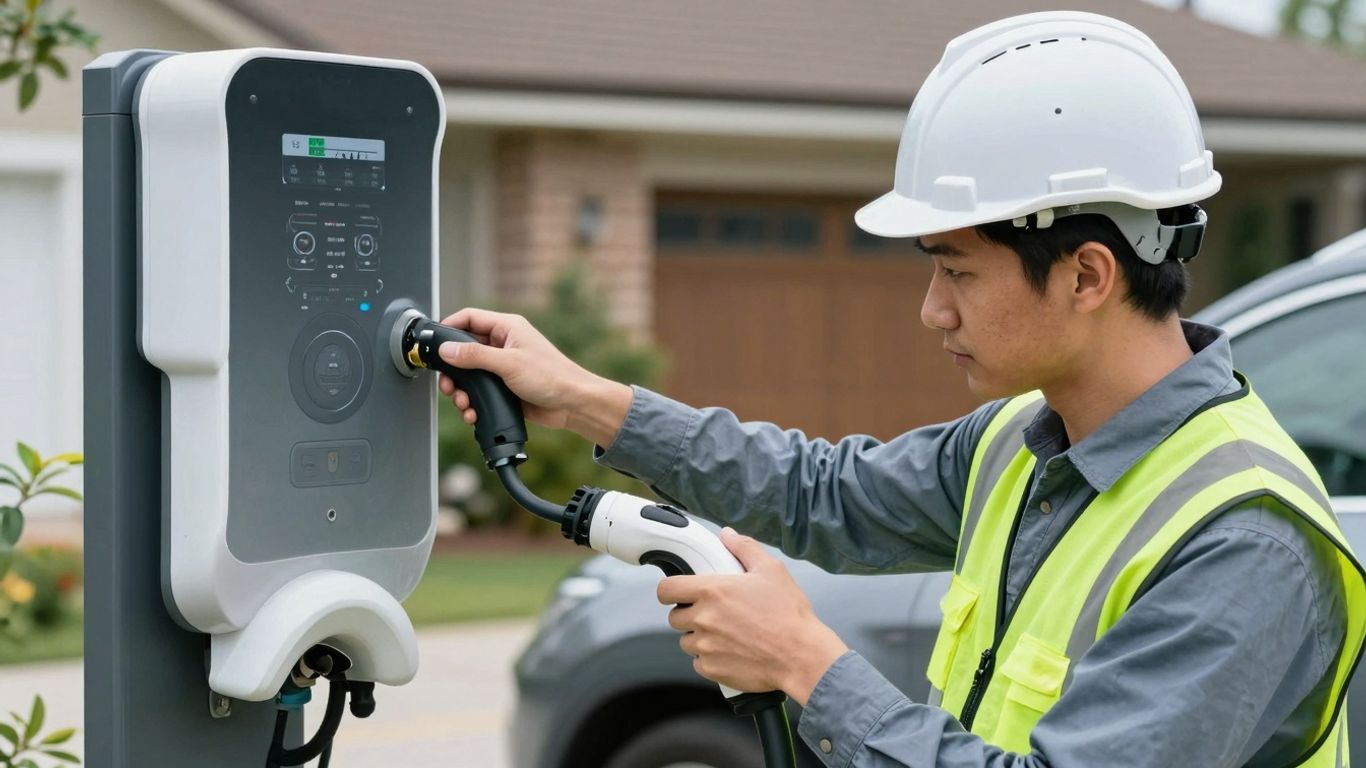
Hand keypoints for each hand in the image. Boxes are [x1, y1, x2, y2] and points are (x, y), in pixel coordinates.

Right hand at [436, 308, 631, 444]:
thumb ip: (475, 356)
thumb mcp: (509, 363)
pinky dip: (472, 403)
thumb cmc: (553, 377)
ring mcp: (502, 366)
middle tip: (448, 385)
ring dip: (461, 391)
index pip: (469, 318)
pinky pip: (479, 392)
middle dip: (452, 370)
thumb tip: (446, 350)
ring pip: (469, 374)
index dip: (449, 327)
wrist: (573, 405)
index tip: (434, 342)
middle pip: (463, 350)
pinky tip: (473, 413)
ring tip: (463, 403)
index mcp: (506, 328)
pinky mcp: (503, 387)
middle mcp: (503, 344)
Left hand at [657, 528, 848, 705]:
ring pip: (686, 641)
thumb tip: (728, 535)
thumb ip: (745, 548)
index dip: (669, 590)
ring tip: (726, 634)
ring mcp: (705, 647)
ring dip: (700, 638)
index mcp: (712, 591)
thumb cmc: (788, 615)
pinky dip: (710, 659)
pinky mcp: (712, 669)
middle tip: (713, 614)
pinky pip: (699, 663)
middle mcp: (703, 619)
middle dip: (689, 615)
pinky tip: (732, 652)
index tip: (677, 593)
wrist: (801, 656)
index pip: (666, 589)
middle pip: (675, 617)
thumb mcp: (771, 570)